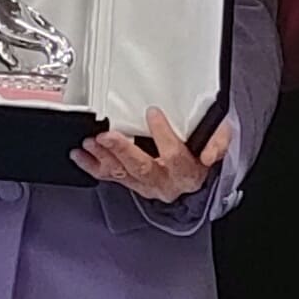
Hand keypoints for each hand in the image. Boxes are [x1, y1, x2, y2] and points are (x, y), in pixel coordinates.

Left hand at [74, 108, 233, 205]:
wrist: (196, 173)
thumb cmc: (202, 150)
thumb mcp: (218, 139)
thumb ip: (219, 141)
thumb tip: (210, 155)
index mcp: (187, 171)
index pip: (176, 156)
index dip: (164, 135)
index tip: (152, 113)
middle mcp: (165, 182)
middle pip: (143, 168)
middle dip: (123, 151)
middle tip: (107, 135)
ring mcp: (145, 184)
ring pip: (123, 174)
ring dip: (104, 158)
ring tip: (90, 142)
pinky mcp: (131, 182)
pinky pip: (109, 177)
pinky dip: (92, 166)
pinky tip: (80, 155)